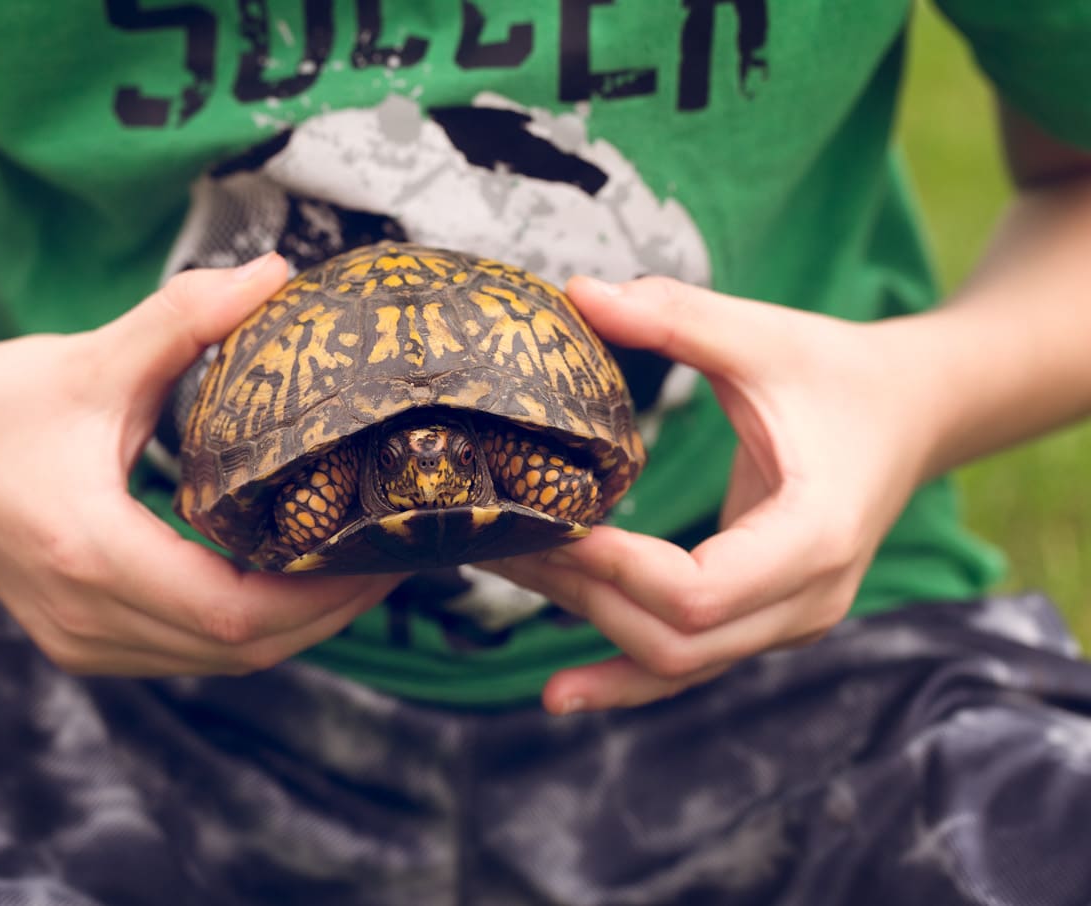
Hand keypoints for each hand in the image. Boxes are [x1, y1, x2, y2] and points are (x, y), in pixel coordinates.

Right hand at [0, 254, 401, 675]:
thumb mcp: (92, 356)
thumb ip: (187, 317)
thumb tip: (279, 274)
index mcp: (91, 551)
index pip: (238, 613)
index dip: (325, 594)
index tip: (385, 549)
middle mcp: (85, 615)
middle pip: (242, 651)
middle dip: (328, 610)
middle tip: (391, 552)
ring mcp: (78, 640)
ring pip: (219, 661)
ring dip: (294, 624)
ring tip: (352, 561)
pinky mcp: (79, 640)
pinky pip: (188, 653)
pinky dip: (248, 627)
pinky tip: (284, 575)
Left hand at [488, 276, 934, 713]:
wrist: (912, 415)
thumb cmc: (838, 372)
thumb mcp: (763, 335)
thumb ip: (675, 317)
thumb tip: (576, 293)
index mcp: (815, 534)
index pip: (699, 590)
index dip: (616, 569)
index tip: (549, 524)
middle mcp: (807, 599)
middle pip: (674, 638)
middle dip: (580, 595)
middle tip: (499, 540)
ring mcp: (789, 622)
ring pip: (674, 662)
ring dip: (585, 625)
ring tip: (506, 575)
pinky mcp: (765, 623)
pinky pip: (687, 664)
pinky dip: (622, 676)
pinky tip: (560, 690)